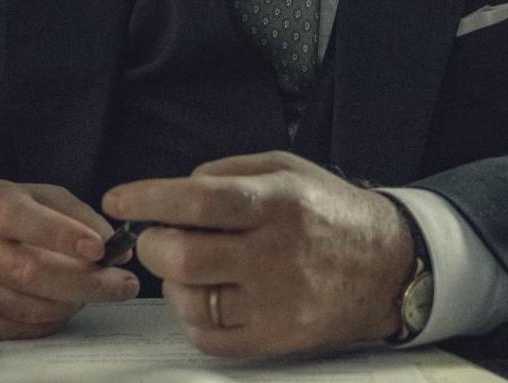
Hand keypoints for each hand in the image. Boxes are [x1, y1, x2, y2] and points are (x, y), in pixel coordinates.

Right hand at [0, 179, 140, 340]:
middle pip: (30, 272)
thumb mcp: (38, 197)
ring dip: (71, 304)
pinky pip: (17, 330)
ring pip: (28, 308)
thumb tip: (116, 248)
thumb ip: (79, 216)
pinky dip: (49, 321)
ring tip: (92, 293)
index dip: (61, 234)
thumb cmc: (3, 218)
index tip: (100, 249)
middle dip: (86, 283)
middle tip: (124, 284)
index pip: (22, 218)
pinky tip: (61, 306)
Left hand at [103, 152, 416, 357]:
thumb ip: (227, 173)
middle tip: (157, 237)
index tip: (118, 200)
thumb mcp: (287, 169)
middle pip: (184, 258)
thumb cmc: (329, 211)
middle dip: (153, 245)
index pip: (199, 201)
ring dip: (172, 283)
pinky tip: (206, 296)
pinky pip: (209, 338)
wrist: (389, 266)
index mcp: (279, 203)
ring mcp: (278, 303)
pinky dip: (192, 317)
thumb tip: (174, 191)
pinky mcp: (278, 339)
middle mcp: (277, 254)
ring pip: (191, 301)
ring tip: (189, 267)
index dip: (148, 200)